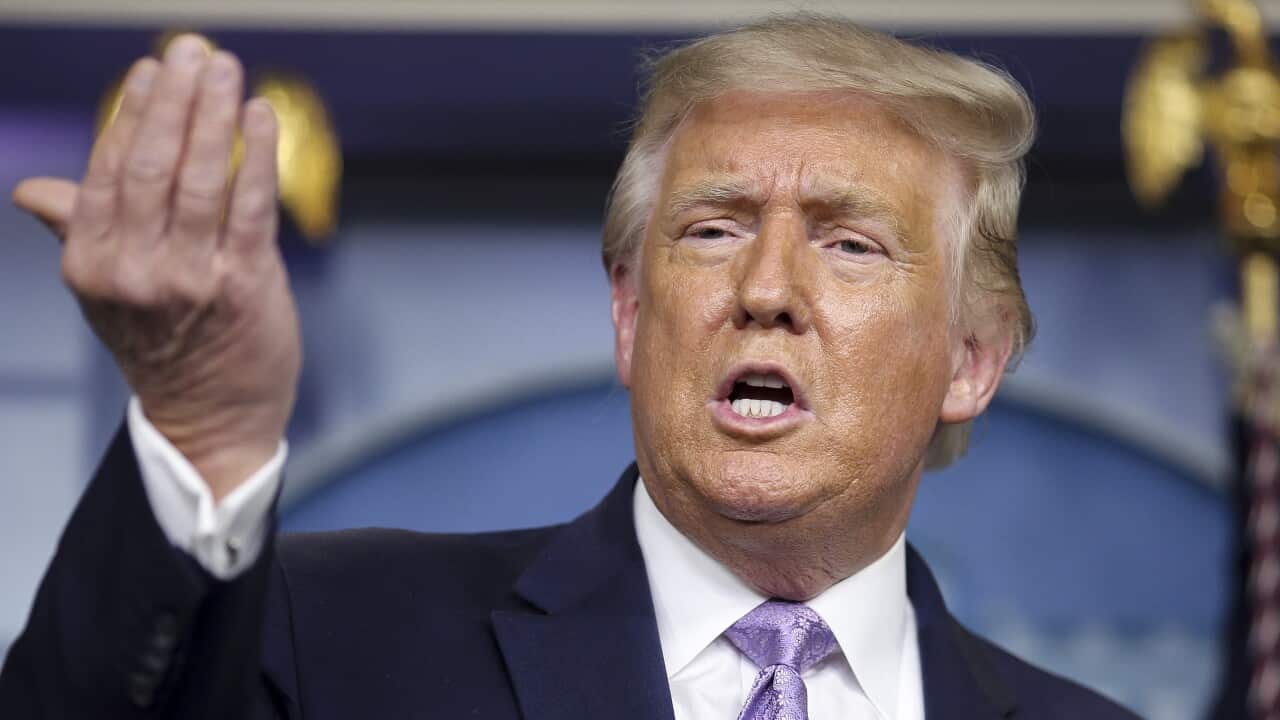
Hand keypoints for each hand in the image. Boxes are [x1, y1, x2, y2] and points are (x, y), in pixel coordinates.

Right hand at [12, 36, 300, 500]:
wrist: (211, 416)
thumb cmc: (163, 342)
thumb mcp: (106, 291)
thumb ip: (79, 231)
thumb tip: (33, 191)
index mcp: (90, 263)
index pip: (107, 170)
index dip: (131, 114)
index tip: (153, 69)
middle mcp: (132, 269)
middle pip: (151, 164)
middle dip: (174, 100)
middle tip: (194, 50)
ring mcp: (189, 278)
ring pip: (200, 178)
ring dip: (215, 115)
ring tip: (227, 69)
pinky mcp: (243, 285)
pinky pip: (250, 207)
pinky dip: (255, 156)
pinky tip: (261, 116)